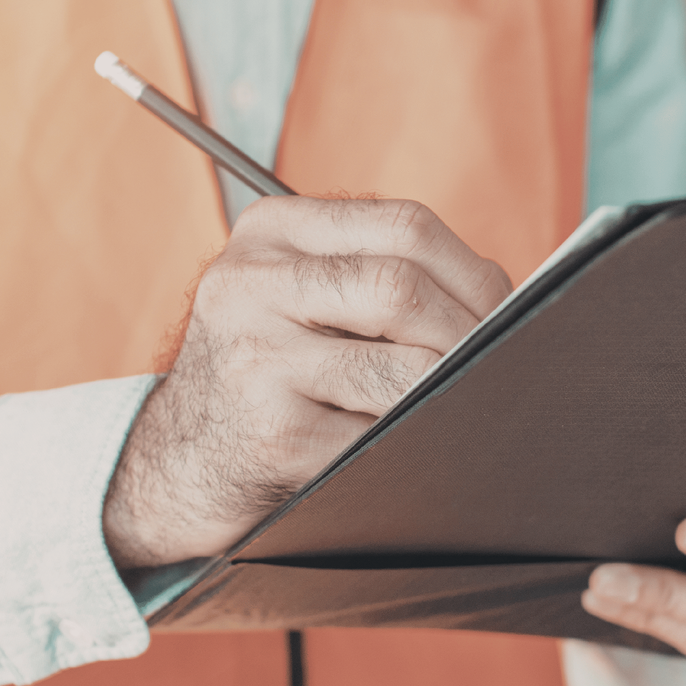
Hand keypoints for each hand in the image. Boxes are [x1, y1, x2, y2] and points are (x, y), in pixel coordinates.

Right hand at [103, 196, 511, 568]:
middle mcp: (249, 284)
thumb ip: (378, 274)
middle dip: (467, 334)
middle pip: (401, 289)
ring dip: (444, 393)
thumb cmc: (268, 370)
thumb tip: (506, 300)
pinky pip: (378, 436)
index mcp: (269, 232)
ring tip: (454, 403)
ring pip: (400, 370)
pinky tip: (409, 443)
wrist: (179, 458)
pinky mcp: (271, 433)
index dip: (473, 272)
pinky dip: (411, 442)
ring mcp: (254, 359)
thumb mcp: (298, 294)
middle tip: (494, 364)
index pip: (403, 227)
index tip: (502, 310)